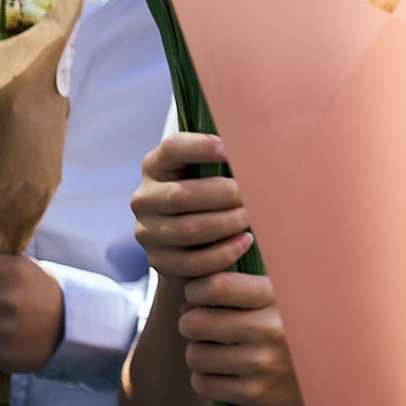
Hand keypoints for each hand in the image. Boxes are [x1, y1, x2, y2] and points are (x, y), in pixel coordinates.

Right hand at [133, 132, 253, 279]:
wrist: (193, 243)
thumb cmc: (211, 194)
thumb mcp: (211, 170)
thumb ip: (226, 156)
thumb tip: (260, 144)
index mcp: (157, 165)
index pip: (173, 149)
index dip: (202, 147)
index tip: (231, 149)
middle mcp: (145, 198)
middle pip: (182, 195)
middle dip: (225, 195)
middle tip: (256, 196)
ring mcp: (148, 232)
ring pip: (188, 230)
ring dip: (228, 224)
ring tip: (255, 218)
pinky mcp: (159, 261)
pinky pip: (192, 262)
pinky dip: (224, 253)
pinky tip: (245, 242)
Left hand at [176, 271, 304, 405]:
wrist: (345, 373)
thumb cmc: (305, 326)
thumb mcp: (289, 295)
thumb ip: (245, 289)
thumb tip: (186, 305)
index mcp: (277, 297)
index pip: (216, 286)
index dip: (196, 291)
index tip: (201, 297)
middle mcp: (270, 329)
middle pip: (196, 322)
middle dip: (191, 324)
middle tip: (204, 327)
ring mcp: (263, 364)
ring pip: (195, 355)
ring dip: (199, 353)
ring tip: (216, 351)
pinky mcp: (257, 394)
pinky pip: (204, 385)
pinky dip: (206, 379)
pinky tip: (224, 373)